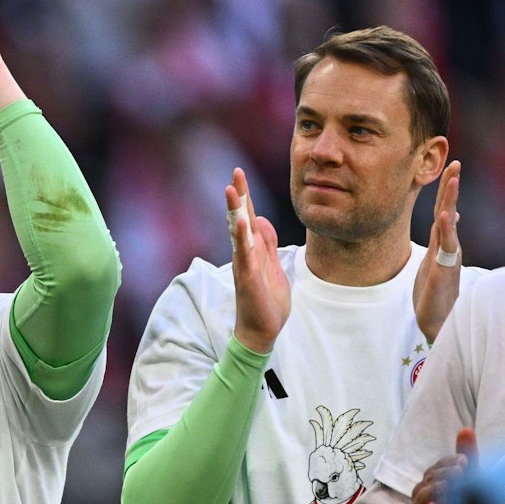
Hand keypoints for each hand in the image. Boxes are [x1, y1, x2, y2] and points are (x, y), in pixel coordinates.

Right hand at [226, 168, 288, 353]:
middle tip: (234, 173)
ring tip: (231, 190)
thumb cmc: (267, 300)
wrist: (262, 330)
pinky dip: (242, 238)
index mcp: (253, 250)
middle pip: (239, 219)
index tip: (239, 174)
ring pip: (238, 233)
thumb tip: (259, 218)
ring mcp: (244, 265)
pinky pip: (244, 255)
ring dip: (234, 211)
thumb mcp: (273, 265)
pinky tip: (242, 222)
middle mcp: (245, 254)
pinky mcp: (247, 278)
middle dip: (237, 196)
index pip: (247, 217)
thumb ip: (267, 243)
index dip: (244, 196)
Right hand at [408, 427, 475, 503]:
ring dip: (434, 490)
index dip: (448, 463)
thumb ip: (465, 457)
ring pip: (420, 498)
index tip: (465, 461)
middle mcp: (423, 498)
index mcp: (432, 485)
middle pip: (427, 481)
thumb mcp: (462, 484)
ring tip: (449, 486)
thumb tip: (466, 429)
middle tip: (462, 470)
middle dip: (443, 474)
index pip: (436, 469)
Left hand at [413, 160, 461, 342]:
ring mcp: (447, 255)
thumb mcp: (434, 260)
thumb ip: (441, 239)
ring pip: (449, 223)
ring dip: (450, 200)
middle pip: (447, 209)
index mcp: (441, 242)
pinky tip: (445, 215)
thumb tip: (449, 218)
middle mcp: (447, 245)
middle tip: (454, 162)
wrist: (437, 319)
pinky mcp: (445, 268)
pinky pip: (447, 245)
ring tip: (453, 180)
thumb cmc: (434, 292)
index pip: (442, 210)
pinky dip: (446, 229)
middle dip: (450, 186)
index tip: (448, 167)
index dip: (444, 190)